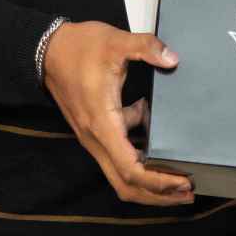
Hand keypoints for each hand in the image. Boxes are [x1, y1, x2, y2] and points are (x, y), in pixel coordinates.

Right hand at [41, 20, 194, 207]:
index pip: (130, 168)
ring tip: (179, 178)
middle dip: (157, 194)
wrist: (48, 50)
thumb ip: (145, 48)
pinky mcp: (95, 131)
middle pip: (126, 184)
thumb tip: (172, 59)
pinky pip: (117, 156)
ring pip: (120, 174)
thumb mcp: (115, 41)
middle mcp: (96, 138)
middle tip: (188, 192)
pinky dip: (138, 158)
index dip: (158, 181)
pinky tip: (156, 140)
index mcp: (102, 123)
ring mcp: (94, 137)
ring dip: (148, 182)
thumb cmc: (79, 48)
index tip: (183, 181)